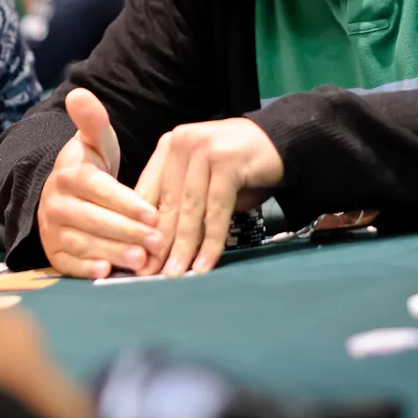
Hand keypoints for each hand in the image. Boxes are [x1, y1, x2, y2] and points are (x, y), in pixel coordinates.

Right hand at [38, 88, 164, 278]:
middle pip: (94, 220)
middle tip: (157, 242)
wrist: (63, 192)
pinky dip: (86, 269)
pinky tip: (106, 272)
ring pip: (83, 243)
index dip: (127, 203)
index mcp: (70, 175)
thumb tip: (79, 93)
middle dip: (127, 232)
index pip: (100, 190)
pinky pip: (68, 264)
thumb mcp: (95, 141)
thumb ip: (93, 121)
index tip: (154, 213)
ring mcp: (52, 230)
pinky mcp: (53, 253)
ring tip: (142, 261)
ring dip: (113, 253)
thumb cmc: (91, 166)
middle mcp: (57, 204)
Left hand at [135, 118, 283, 276]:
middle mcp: (183, 142)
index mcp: (170, 146)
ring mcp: (206, 150)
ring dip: (183, 246)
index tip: (136, 260)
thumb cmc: (238, 167)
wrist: (281, 143)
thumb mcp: (201, 179)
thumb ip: (180, 201)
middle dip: (160, 243)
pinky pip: (217, 210)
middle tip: (150, 274)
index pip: (148, 191)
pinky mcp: (228, 162)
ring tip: (176, 275)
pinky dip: (211, 241)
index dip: (141, 228)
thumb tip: (154, 245)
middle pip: (168, 202)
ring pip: (190, 208)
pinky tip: (204, 263)